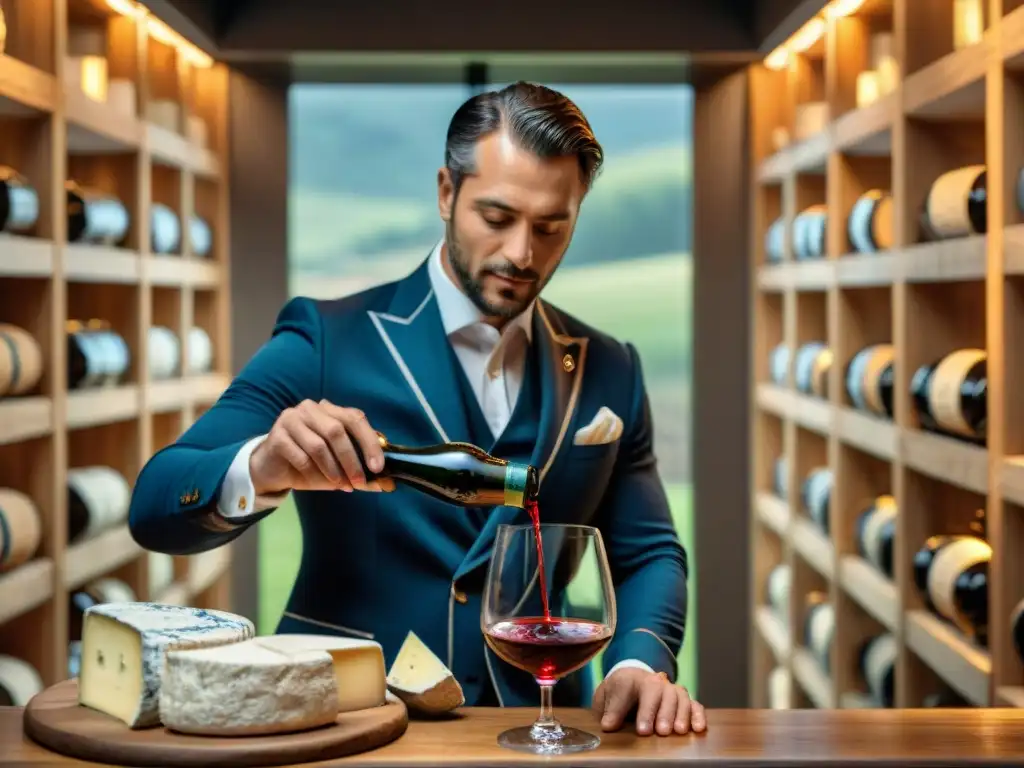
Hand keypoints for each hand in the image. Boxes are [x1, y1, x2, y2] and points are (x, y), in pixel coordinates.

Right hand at [250, 399, 395, 495]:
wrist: (273, 469)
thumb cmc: (311, 464)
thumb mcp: (339, 467)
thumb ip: (361, 471)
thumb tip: (387, 484)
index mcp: (331, 410)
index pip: (355, 418)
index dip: (369, 442)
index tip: (378, 467)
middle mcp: (311, 409)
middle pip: (337, 431)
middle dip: (352, 460)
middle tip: (360, 482)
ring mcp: (292, 419)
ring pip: (319, 445)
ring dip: (334, 469)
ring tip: (342, 485)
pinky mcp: (277, 436)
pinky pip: (301, 457)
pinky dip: (314, 473)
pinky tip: (319, 482)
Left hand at [592, 668, 705, 736]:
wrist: (631, 681)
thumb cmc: (618, 694)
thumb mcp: (606, 699)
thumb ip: (608, 711)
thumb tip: (608, 726)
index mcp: (627, 679)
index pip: (628, 689)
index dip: (635, 710)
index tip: (640, 731)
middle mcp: (651, 681)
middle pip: (658, 691)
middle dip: (661, 712)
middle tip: (661, 732)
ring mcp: (669, 689)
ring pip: (678, 695)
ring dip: (680, 713)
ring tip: (678, 731)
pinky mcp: (683, 699)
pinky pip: (693, 703)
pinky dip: (698, 714)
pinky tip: (698, 728)